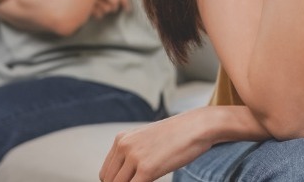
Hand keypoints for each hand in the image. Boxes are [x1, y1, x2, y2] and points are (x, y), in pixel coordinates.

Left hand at [99, 110, 213, 181]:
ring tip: (147, 181)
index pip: (106, 172)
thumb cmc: (177, 135)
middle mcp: (124, 146)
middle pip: (109, 180)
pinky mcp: (146, 169)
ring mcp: (134, 157)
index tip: (130, 181)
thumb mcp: (148, 140)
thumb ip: (134, 153)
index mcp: (121, 139)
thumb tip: (129, 173)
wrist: (197, 126)